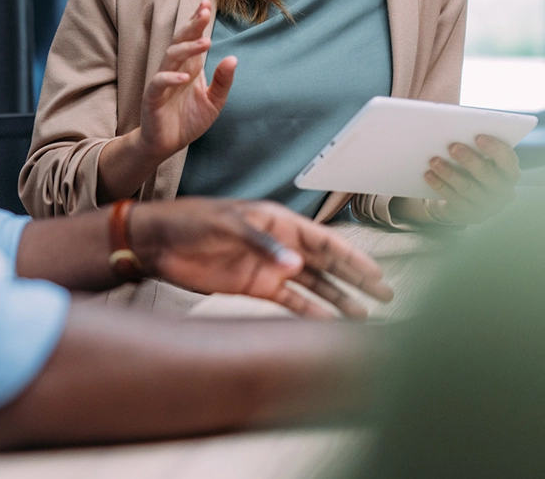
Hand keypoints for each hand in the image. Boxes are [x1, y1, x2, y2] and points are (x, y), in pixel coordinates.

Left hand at [131, 197, 393, 318]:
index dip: (351, 256)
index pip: (323, 239)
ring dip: (338, 299)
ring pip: (313, 284)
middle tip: (386, 296)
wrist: (158, 241)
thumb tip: (298, 265)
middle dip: (355, 279)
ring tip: (363, 318)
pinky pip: (289, 301)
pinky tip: (327, 325)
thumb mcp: (226, 223)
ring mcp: (269, 266)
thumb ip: (262, 243)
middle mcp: (279, 243)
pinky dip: (310, 312)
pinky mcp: (254, 286)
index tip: (375, 274)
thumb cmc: (190, 220)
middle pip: (326, 262)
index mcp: (276, 220)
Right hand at [137, 0, 236, 161]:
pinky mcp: (152, 96)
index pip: (192, 38)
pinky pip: (159, 83)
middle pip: (181, 41)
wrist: (166, 144)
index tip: (207, 3)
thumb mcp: (213, 102)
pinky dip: (171, 78)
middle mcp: (175, 69)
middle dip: (192, 26)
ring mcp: (162, 81)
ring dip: (187, 48)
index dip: (198, 21)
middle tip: (205, 12)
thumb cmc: (188, 120)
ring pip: (171, 57)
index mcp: (190, 66)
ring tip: (205, 43)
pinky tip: (184, 77)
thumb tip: (233, 58)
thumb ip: (223, 81)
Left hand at [423, 134, 519, 224]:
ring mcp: (488, 206)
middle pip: (487, 175)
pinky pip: (454, 200)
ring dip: (450, 173)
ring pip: (468, 188)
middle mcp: (504, 191)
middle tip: (452, 146)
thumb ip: (473, 143)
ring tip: (434, 160)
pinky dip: (440, 186)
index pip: (508, 160)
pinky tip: (429, 174)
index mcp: (509, 172)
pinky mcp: (470, 215)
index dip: (495, 148)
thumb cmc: (472, 167)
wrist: (464, 198)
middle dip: (469, 160)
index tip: (479, 136)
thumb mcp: (478, 156)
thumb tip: (453, 124)